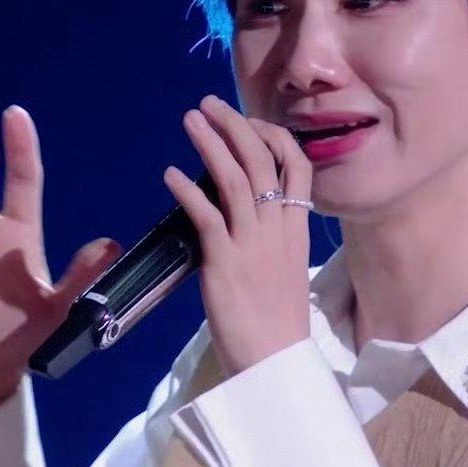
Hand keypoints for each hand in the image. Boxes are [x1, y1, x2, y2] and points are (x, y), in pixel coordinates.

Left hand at [160, 94, 313, 379]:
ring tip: (190, 119)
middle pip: (263, 160)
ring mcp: (253, 244)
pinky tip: (169, 174)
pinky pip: (206, 215)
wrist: (275, 362)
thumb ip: (268, 240)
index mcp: (297, 229)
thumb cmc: (276, 325)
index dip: (273, 137)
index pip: (297, 166)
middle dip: (235, 126)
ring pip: (236, 178)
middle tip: (210, 104)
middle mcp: (278, 229)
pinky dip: (187, 190)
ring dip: (211, 144)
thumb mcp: (284, 271)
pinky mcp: (226, 261)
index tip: (250, 122)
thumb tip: (241, 220)